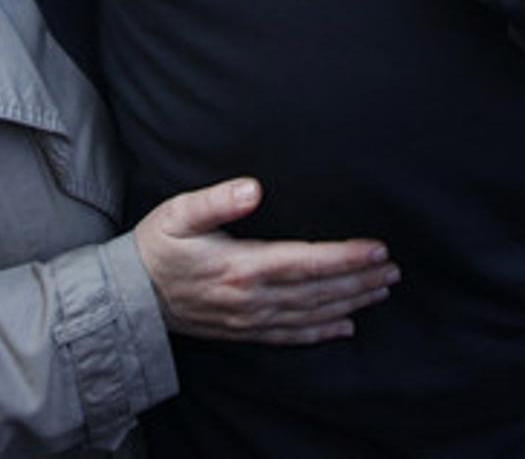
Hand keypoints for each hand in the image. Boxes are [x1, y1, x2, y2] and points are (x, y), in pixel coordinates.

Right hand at [134, 177, 399, 344]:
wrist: (130, 296)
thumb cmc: (157, 246)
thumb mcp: (178, 212)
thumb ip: (216, 200)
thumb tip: (254, 188)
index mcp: (241, 267)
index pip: (306, 262)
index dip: (345, 257)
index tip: (377, 249)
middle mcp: (251, 298)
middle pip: (318, 292)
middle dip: (360, 280)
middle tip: (394, 270)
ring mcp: (249, 319)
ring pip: (312, 314)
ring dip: (351, 303)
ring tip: (382, 290)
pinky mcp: (243, 330)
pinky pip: (291, 336)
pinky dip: (322, 332)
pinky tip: (346, 327)